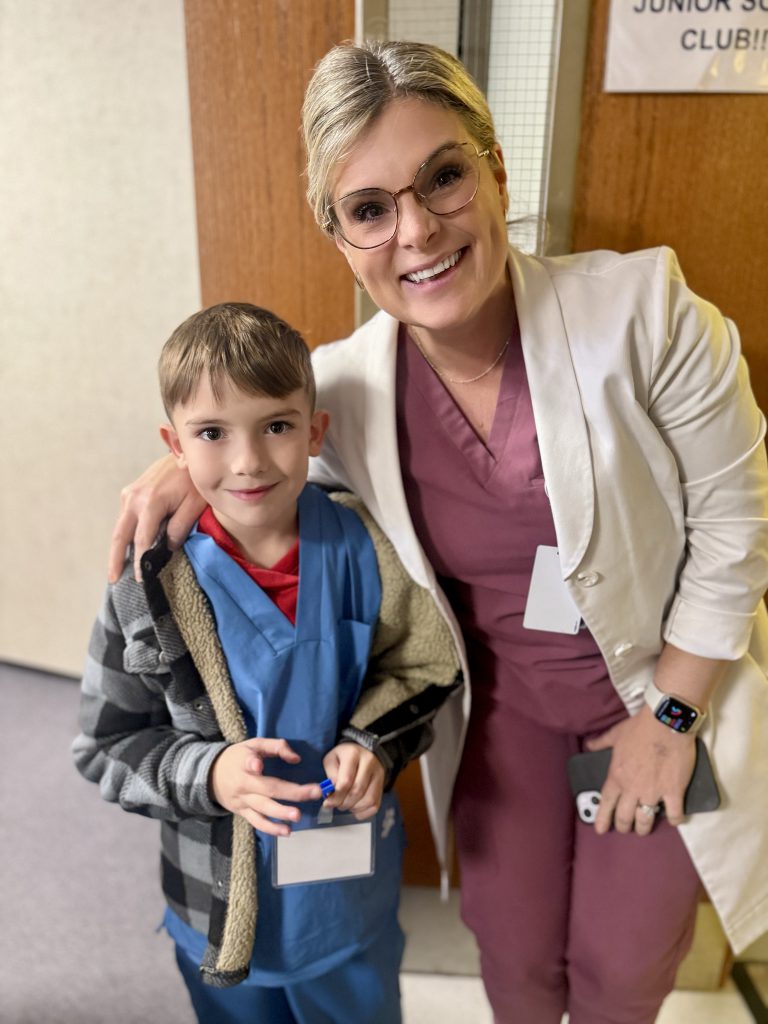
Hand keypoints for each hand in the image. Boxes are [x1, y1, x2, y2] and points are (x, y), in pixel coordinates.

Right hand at [108, 454, 204, 581]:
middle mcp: (134, 499)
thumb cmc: (193, 479)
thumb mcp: (194, 504)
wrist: (184, 453)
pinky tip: (125, 549)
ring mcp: (129, 494)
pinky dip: (123, 535)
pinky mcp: (130, 492)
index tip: (141, 579)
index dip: (141, 561)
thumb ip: (180, 526)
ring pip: (119, 527)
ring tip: (116, 569)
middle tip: (113, 580)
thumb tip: (167, 548)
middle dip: (116, 559)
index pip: (142, 540)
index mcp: (151, 503)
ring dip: (116, 548)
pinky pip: (124, 518)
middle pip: (120, 535)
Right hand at [210, 738, 321, 835]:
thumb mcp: (253, 744)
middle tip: (314, 792)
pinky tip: (287, 831)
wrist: (211, 776)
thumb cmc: (238, 757)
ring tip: (297, 816)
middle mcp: (243, 783)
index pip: (246, 762)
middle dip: (291, 792)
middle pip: (267, 789)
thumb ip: (275, 746)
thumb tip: (296, 759)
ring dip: (281, 814)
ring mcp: (243, 800)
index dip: (252, 763)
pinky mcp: (242, 812)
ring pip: (262, 809)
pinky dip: (271, 829)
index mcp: (244, 762)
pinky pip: (257, 822)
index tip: (258, 765)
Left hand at [322, 743, 384, 819]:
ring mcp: (379, 774)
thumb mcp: (331, 760)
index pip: (346, 781)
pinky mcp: (382, 785)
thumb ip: (330, 776)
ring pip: (368, 800)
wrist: (362, 752)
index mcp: (353, 754)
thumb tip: (330, 793)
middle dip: (343, 803)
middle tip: (336, 804)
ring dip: (353, 808)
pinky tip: (355, 806)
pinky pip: (374, 806)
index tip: (327, 803)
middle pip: (357, 791)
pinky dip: (362, 812)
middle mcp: (369, 762)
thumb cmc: (343, 758)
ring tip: (345, 803)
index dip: (336, 796)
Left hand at [586, 707, 695, 836]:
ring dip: (644, 827)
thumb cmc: (640, 728)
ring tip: (644, 829)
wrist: (666, 722)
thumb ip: (600, 742)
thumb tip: (588, 744)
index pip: (606, 803)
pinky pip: (674, 814)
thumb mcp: (615, 734)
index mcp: (617, 776)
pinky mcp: (674, 792)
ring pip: (645, 820)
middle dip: (624, 826)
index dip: (602, 819)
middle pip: (625, 817)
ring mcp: (653, 792)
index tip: (600, 829)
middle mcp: (632, 788)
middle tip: (626, 828)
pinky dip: (673, 820)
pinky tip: (673, 820)